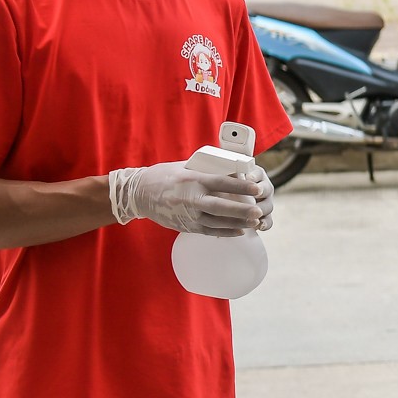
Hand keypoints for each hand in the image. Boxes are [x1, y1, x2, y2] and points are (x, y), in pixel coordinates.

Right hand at [109, 161, 273, 236]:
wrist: (138, 194)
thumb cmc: (163, 176)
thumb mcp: (184, 166)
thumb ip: (206, 169)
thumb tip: (231, 167)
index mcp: (193, 180)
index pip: (221, 182)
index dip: (241, 186)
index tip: (257, 188)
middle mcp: (191, 198)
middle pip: (221, 206)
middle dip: (241, 209)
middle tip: (259, 210)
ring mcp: (188, 214)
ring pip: (217, 222)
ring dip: (237, 223)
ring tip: (254, 221)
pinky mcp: (185, 226)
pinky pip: (208, 230)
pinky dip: (225, 231)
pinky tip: (239, 230)